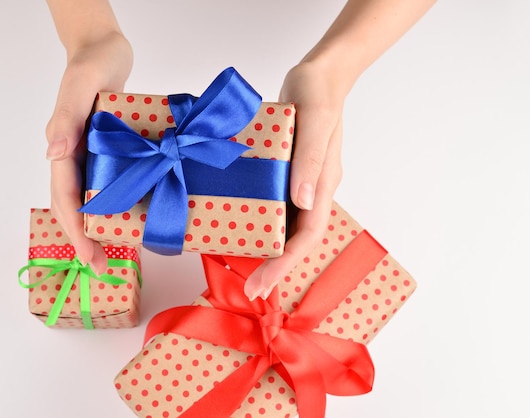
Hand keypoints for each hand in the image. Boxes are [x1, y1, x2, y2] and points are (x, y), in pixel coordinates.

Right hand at [46, 32, 132, 274]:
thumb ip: (65, 119)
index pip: (65, 197)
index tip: (87, 256)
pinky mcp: (108, 151)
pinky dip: (116, 205)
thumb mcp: (80, 86)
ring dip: (99, 228)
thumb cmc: (93, 63)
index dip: (74, 229)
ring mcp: (91, 155)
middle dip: (85, 240)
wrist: (106, 49)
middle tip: (101, 268)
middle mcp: (74, 156)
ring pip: (89, 199)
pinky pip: (108, 183)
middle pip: (74, 206)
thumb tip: (52, 155)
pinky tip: (132, 218)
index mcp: (64, 146)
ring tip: (115, 255)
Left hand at [244, 61, 344, 299]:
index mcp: (323, 184)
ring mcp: (297, 182)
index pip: (307, 235)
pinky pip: (272, 204)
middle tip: (250, 290)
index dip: (286, 264)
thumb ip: (310, 161)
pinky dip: (259, 222)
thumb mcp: (315, 122)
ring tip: (244, 269)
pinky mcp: (284, 171)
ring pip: (284, 226)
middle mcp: (311, 189)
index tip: (262, 284)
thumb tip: (304, 203)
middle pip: (296, 238)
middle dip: (275, 266)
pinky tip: (239, 227)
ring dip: (267, 250)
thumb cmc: (318, 94)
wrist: (318, 74)